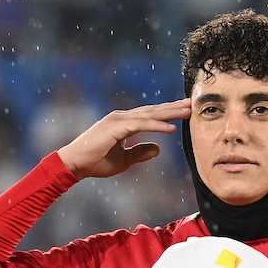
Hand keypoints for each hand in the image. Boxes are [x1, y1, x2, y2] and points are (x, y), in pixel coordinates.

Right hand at [56, 99, 191, 179]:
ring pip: (149, 115)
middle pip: (153, 111)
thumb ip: (140, 152)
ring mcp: (118, 120)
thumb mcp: (125, 159)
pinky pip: (141, 126)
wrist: (74, 164)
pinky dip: (157, 126)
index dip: (168, 113)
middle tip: (192, 103)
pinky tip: (171, 129)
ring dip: (169, 113)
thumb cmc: (96, 162)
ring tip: (188, 111)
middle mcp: (122, 117)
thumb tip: (158, 149)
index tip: (185, 110)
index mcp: (124, 123)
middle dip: (173, 107)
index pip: (150, 115)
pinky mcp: (115, 128)